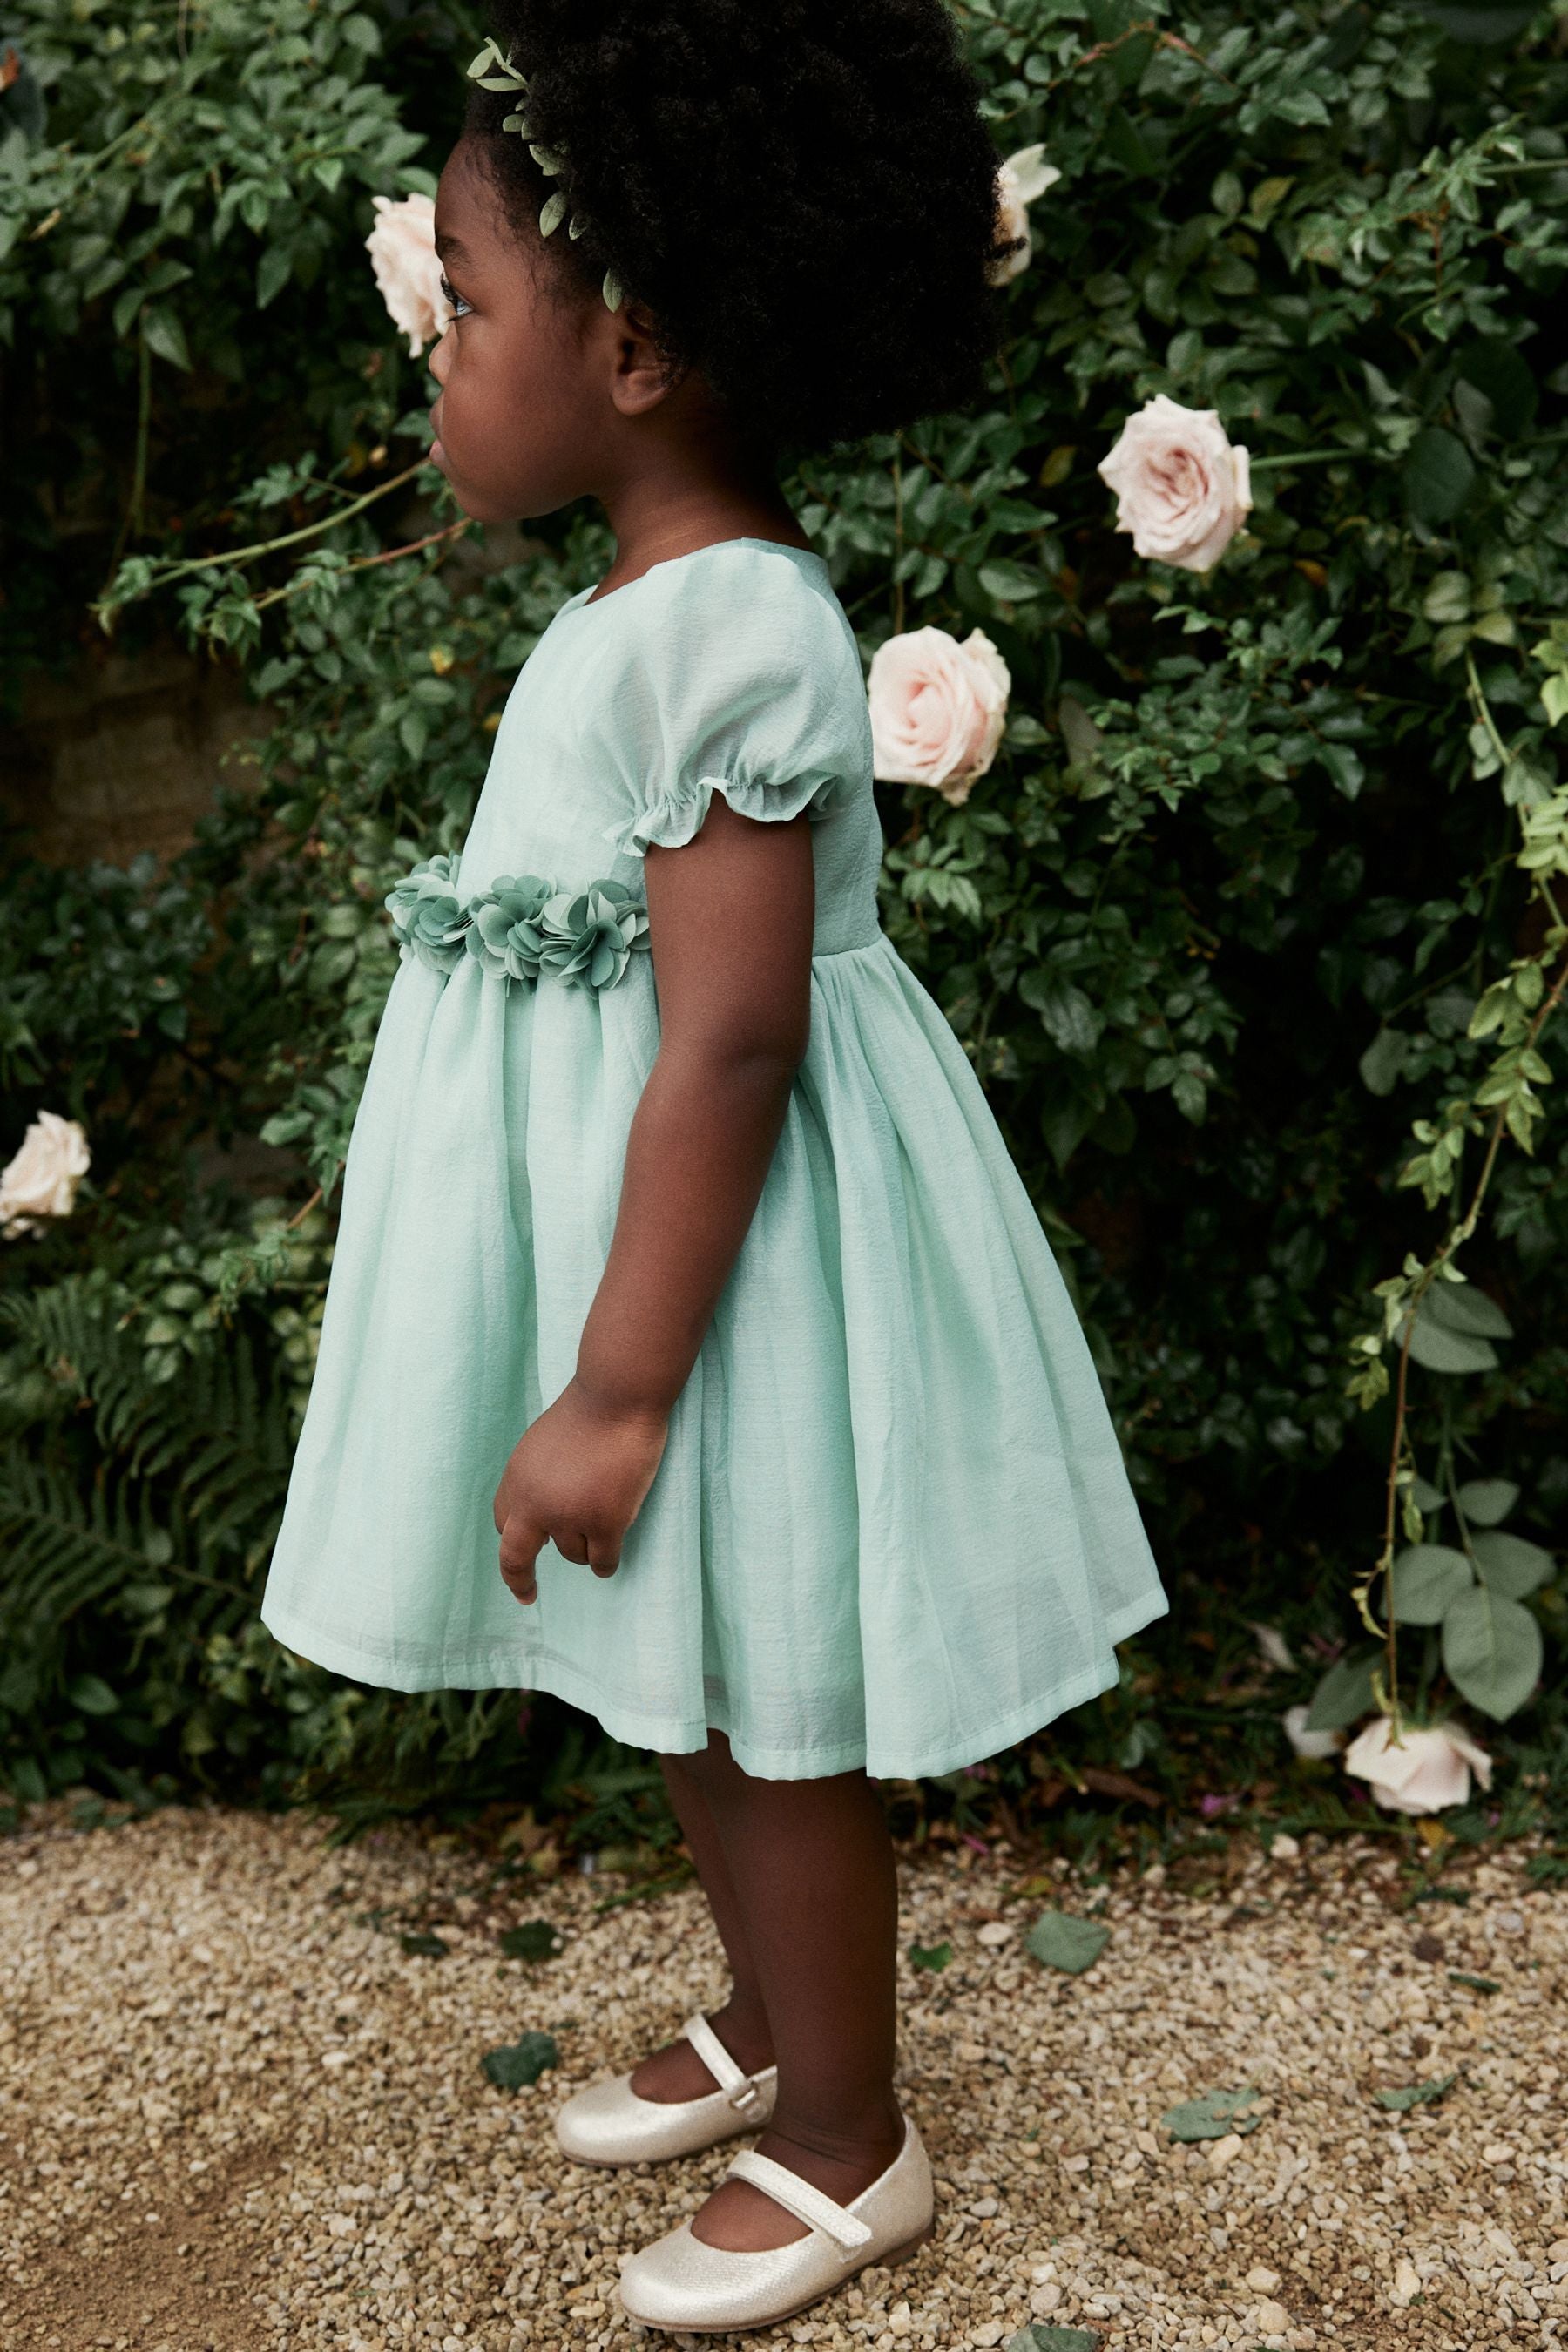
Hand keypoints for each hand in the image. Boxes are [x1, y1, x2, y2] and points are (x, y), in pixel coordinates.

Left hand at [492, 1378, 667, 1604]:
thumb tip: (541, 1513)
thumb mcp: (542, 1444)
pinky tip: (609, 1562)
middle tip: (527, 1594)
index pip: (504, 1522)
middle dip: (518, 1579)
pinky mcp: (604, 1524)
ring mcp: (568, 1517)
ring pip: (573, 1555)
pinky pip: (602, 1561)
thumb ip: (536, 1479)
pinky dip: (606, 1564)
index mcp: (516, 1479)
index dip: (517, 1536)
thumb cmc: (589, 1411)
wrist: (617, 1399)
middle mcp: (534, 1504)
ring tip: (606, 1522)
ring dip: (588, 1546)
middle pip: (514, 1556)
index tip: (524, 1554)